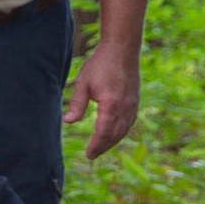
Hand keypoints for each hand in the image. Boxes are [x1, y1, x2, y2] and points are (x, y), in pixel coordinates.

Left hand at [63, 42, 140, 157]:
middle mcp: (125, 108)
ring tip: (101, 147)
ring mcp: (133, 105)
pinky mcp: (135, 101)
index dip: (96, 145)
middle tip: (92, 155)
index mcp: (111, 105)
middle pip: (115, 135)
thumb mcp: (83, 83)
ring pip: (124, 130)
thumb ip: (77, 104)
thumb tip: (68, 122)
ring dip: (112, 141)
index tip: (88, 154)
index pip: (103, 133)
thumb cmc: (101, 64)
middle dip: (103, 147)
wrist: (122, 48)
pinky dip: (121, 132)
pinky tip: (114, 134)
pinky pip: (130, 122)